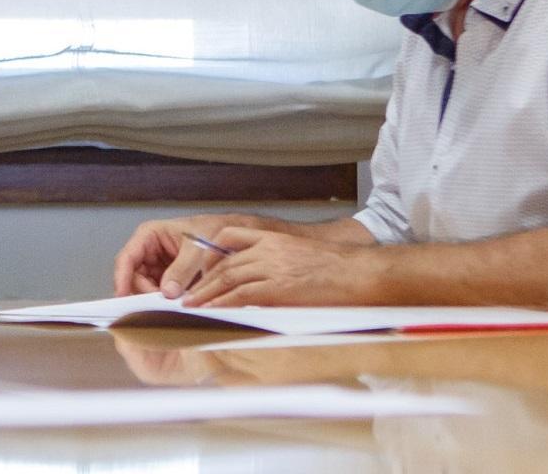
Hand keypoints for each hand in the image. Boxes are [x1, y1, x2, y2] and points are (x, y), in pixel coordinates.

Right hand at [112, 213, 264, 295]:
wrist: (233, 235)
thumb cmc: (213, 230)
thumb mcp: (197, 248)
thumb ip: (182, 269)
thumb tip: (167, 291)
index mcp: (149, 236)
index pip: (126, 258)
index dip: (122, 278)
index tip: (124, 296)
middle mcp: (149, 251)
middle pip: (134, 278)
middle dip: (144, 293)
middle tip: (157, 307)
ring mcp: (158, 267)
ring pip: (146, 289)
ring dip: (155, 300)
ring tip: (170, 307)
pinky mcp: (169, 280)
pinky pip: (160, 294)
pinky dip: (166, 302)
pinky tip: (176, 306)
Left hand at [182, 226, 373, 307]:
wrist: (360, 274)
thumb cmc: (338, 270)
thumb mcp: (301, 255)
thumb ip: (277, 262)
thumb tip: (261, 282)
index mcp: (274, 237)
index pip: (231, 236)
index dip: (211, 253)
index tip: (200, 268)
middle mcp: (269, 248)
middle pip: (224, 261)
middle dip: (203, 278)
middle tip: (187, 293)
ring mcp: (272, 267)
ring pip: (228, 278)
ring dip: (206, 293)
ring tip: (192, 306)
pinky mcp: (278, 287)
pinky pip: (241, 295)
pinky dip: (222, 304)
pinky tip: (212, 312)